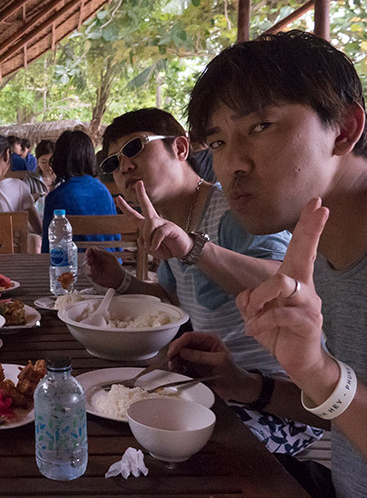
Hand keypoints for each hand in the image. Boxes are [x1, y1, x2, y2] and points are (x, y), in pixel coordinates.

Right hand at [86, 247, 124, 287]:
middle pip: (86, 257)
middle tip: (90, 261)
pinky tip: (92, 272)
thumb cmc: (116, 267)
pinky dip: (88, 272)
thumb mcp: (111, 258)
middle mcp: (95, 261)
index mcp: (99, 255)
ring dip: (87, 265)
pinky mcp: (93, 275)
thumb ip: (102, 253)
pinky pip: (87, 273)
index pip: (91, 250)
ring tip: (92, 267)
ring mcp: (93, 268)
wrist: (118, 279)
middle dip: (86, 258)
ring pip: (85, 265)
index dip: (88, 251)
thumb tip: (94, 248)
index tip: (88, 253)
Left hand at [115, 181, 193, 259]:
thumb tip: (142, 238)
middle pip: (146, 205)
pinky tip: (155, 248)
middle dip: (141, 194)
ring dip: (147, 236)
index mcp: (148, 225)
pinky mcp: (171, 228)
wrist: (183, 251)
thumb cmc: (167, 248)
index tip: (117, 197)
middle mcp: (155, 221)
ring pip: (150, 223)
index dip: (125, 207)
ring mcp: (164, 223)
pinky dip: (155, 242)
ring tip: (150, 247)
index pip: (134, 215)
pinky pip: (159, 233)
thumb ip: (143, 244)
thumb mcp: (150, 249)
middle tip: (138, 182)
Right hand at [168, 332, 256, 400]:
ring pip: (179, 353)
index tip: (172, 352)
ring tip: (175, 368)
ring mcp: (196, 355)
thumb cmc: (232, 373)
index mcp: (209, 340)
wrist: (236, 388)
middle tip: (172, 362)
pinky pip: (181, 363)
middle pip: (181, 344)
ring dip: (175, 360)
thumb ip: (201, 356)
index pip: (189, 336)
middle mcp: (201, 345)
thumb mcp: (218, 362)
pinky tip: (178, 371)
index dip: (179, 343)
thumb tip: (183, 351)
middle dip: (175, 352)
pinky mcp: (193, 365)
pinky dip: (177, 366)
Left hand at [236, 198, 329, 379]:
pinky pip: (277, 314)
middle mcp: (304, 288)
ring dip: (259, 297)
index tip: (318, 204)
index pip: (299, 249)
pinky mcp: (307, 322)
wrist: (297, 361)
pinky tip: (253, 330)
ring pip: (282, 283)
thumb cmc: (277, 333)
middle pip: (303, 254)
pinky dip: (258, 322)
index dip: (307, 227)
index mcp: (292, 281)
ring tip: (252, 313)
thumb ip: (249, 299)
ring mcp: (308, 304)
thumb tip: (246, 295)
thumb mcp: (256, 313)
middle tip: (320, 209)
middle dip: (310, 230)